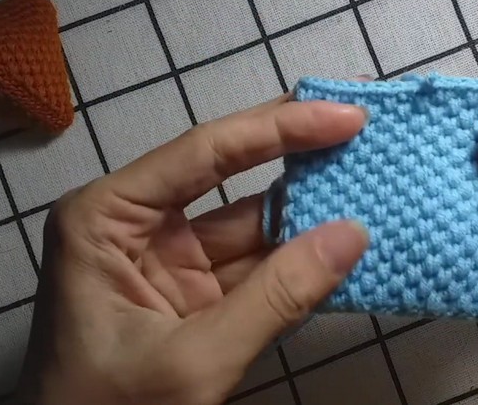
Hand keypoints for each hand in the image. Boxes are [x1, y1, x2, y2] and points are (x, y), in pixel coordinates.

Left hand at [15, 96, 368, 404]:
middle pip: (228, 175)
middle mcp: (135, 225)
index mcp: (107, 218)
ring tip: (370, 176)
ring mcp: (167, 262)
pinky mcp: (193, 298)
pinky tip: (344, 238)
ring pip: (250, 223)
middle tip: (360, 121)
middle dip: (295, 150)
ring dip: (308, 208)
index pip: (205, 154)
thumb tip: (354, 235)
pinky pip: (256, 268)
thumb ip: (276, 296)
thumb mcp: (193, 360)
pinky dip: (300, 259)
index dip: (281, 129)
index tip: (347, 117)